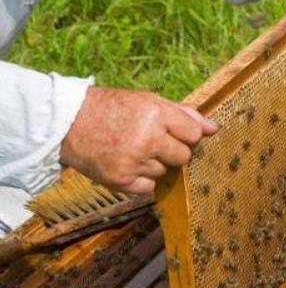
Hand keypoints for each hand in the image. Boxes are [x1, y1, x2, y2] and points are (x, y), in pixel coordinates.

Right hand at [60, 87, 218, 193]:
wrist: (67, 123)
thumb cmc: (114, 109)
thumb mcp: (148, 101)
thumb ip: (184, 114)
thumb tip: (214, 128)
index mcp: (155, 113)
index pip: (194, 134)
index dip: (186, 135)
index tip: (173, 132)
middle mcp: (147, 138)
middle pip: (184, 157)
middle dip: (174, 151)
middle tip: (152, 141)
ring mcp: (134, 161)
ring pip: (166, 171)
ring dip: (156, 163)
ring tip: (134, 149)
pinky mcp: (121, 181)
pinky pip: (150, 186)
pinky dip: (142, 178)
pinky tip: (127, 163)